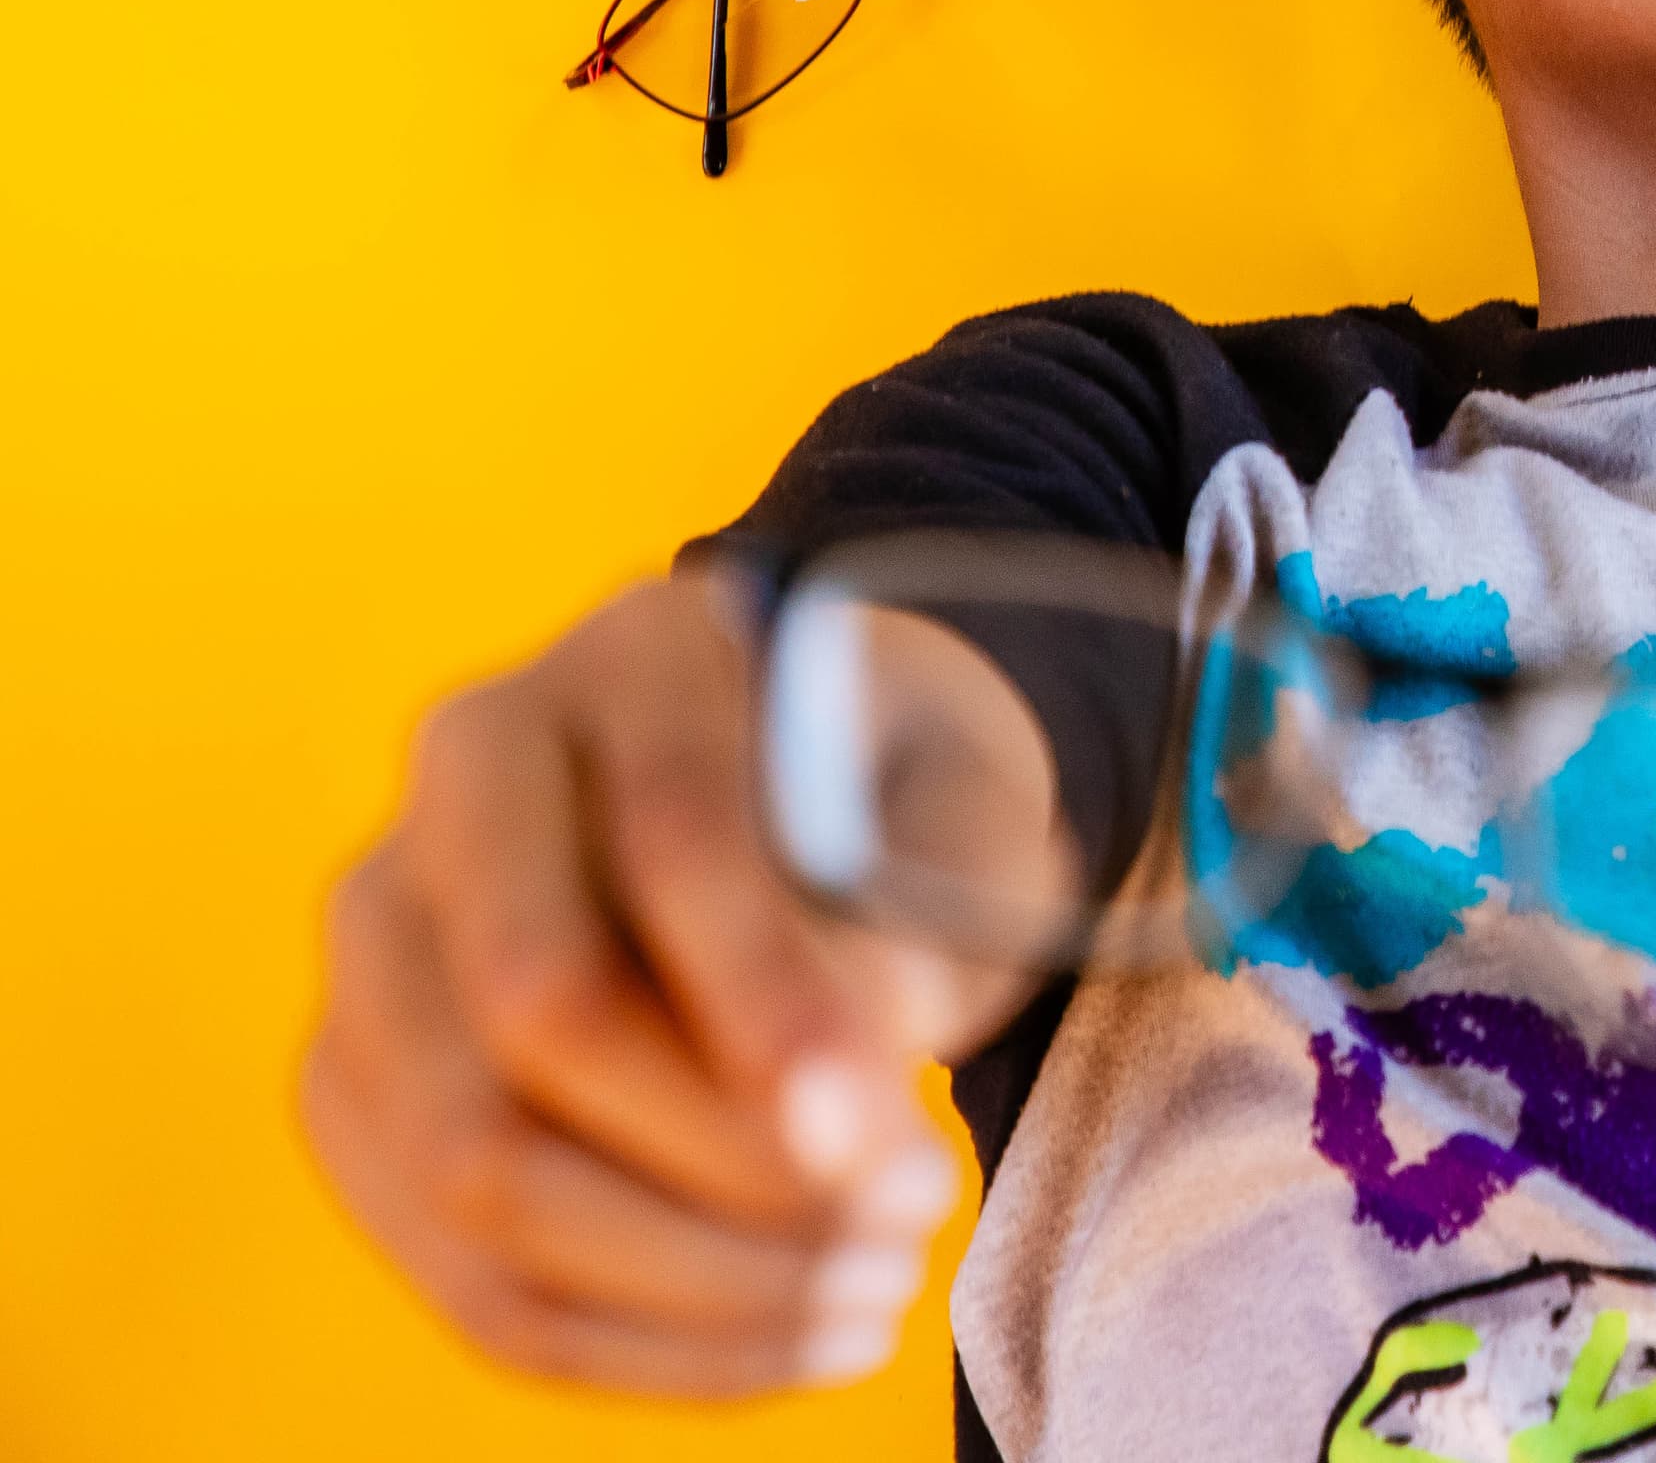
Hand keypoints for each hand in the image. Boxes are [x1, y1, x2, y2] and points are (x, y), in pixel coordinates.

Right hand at [304, 570, 1004, 1394]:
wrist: (810, 807)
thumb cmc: (895, 809)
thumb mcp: (952, 824)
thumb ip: (901, 925)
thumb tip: (839, 1098)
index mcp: (631, 660)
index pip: (675, 831)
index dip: (775, 1001)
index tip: (888, 1146)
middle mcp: (464, 775)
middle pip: (538, 1004)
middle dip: (736, 1160)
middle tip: (913, 1217)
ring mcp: (383, 932)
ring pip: (472, 1158)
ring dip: (687, 1275)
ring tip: (873, 1293)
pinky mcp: (358, 1084)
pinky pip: (458, 1261)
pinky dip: (631, 1339)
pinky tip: (789, 1339)